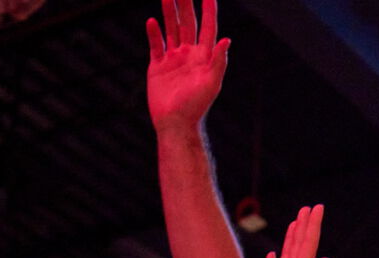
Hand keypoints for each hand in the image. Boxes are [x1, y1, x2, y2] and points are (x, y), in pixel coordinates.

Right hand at [146, 0, 227, 133]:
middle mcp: (189, 54)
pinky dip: (154, 33)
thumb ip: (219, 62)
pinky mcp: (157, 67)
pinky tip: (152, 21)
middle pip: (188, 23)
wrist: (175, 124)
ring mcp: (173, 59)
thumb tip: (227, 40)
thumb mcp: (211, 84)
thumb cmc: (196, 107)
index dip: (208, 10)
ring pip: (171, 29)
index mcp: (204, 57)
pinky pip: (156, 45)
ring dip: (169, 13)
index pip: (208, 27)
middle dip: (186, 4)